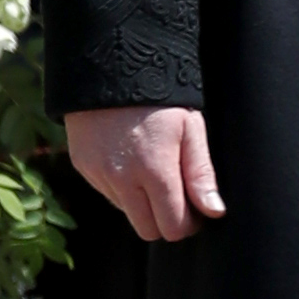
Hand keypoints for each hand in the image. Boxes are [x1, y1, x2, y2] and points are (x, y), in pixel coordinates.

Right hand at [66, 105, 225, 240]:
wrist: (112, 67)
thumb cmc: (161, 97)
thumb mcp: (191, 128)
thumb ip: (201, 173)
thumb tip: (214, 211)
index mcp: (154, 171)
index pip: (172, 227)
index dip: (188, 223)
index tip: (196, 210)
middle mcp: (122, 180)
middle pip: (147, 231)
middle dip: (166, 221)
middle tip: (178, 196)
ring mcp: (98, 176)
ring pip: (127, 213)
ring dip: (143, 203)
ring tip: (153, 168)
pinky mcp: (83, 168)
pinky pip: (108, 194)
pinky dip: (123, 188)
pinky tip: (131, 160)